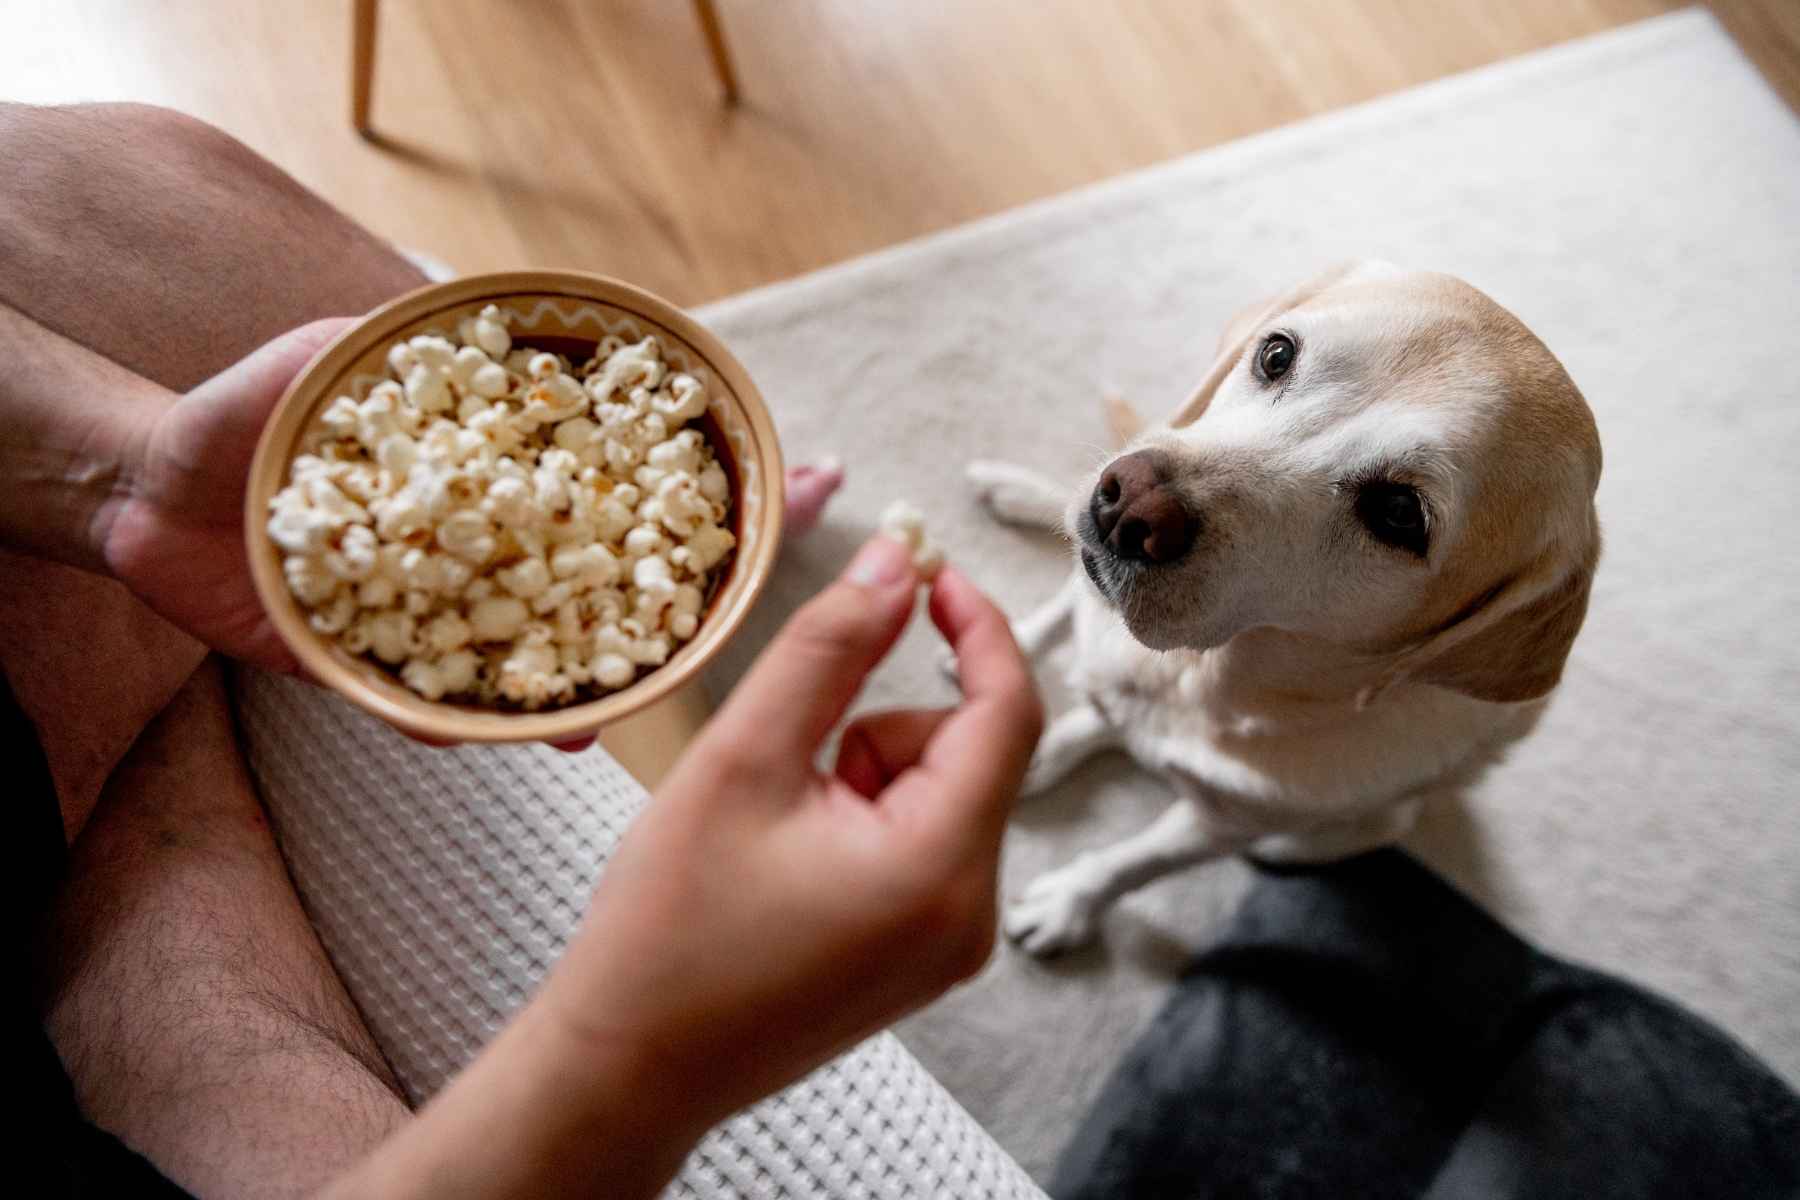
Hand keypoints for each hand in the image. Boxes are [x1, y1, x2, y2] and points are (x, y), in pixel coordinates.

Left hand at [102, 316, 844, 705]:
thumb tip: (439, 312)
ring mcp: (440, 615)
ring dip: (597, 677)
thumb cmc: (234, 423)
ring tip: (639, 696)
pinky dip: (487, 720)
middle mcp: (484, 552)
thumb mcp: (304, 362)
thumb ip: (371, 343)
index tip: (809, 475)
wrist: (146, 504)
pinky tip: (552, 727)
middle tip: (748, 599)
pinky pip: (442, 705)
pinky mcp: (381, 670)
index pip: (609, 478)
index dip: (696, 481)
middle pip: (600, 577)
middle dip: (682, 592)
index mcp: (491, 482)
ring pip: (540, 656)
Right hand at [546, 536, 1042, 1116]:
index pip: (1007, 711)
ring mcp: (950, 945)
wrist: (627, 1065)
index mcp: (940, 867)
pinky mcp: (923, 957)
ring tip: (775, 829)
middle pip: (968, 754)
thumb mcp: (743, 757)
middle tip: (788, 766)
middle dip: (877, 729)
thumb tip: (898, 561)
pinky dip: (865, 821)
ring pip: (940, 794)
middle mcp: (969, 915)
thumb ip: (829, 646)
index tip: (927, 573)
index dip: (976, 626)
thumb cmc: (667, 926)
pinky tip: (788, 863)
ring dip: (864, 776)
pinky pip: (924, 844)